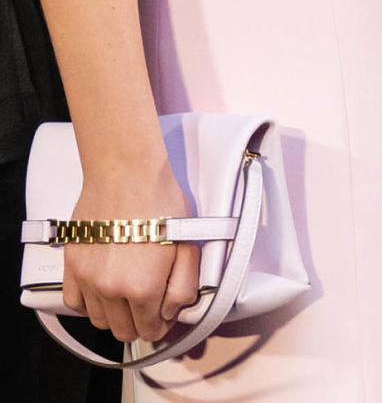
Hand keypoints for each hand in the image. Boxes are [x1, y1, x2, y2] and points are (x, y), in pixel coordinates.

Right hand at [62, 166, 199, 344]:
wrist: (126, 172)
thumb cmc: (159, 201)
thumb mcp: (187, 244)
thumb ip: (184, 286)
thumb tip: (172, 310)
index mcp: (144, 288)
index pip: (150, 330)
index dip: (161, 324)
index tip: (163, 313)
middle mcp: (112, 291)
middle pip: (123, 331)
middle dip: (139, 323)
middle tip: (149, 305)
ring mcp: (88, 280)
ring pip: (99, 321)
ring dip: (115, 314)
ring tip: (127, 293)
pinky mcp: (72, 266)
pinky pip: (75, 303)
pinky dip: (88, 303)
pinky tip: (103, 289)